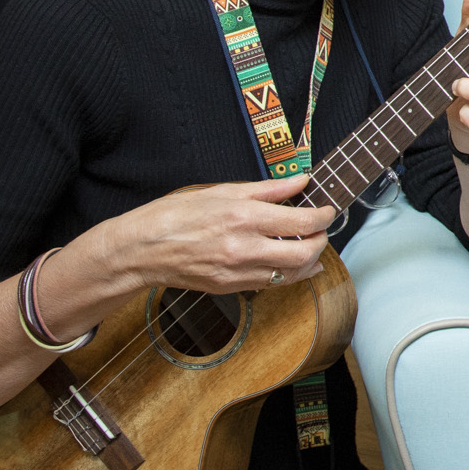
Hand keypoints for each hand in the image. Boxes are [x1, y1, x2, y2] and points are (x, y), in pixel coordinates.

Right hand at [86, 176, 333, 293]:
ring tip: (310, 246)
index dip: (324, 217)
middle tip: (322, 230)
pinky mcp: (229, 288)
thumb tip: (300, 181)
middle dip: (322, 242)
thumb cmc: (175, 215)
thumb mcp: (223, 190)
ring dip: (309, 262)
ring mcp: (237, 272)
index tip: (328, 211)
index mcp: (244, 218)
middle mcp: (244, 248)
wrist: (140, 250)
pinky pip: (270, 285)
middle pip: (304, 254)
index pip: (302, 222)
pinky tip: (289, 263)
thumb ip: (268, 189)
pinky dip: (286, 275)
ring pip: (290, 275)